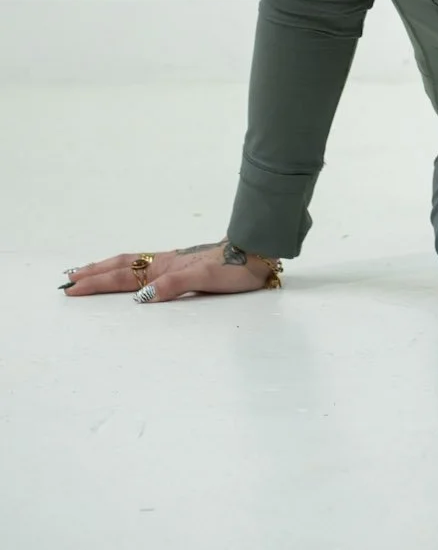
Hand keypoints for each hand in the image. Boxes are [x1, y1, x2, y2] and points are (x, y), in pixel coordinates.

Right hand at [59, 239, 281, 302]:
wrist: (258, 252)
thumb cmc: (234, 269)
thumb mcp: (206, 279)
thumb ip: (175, 285)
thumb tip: (142, 297)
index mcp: (166, 266)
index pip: (124, 276)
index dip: (97, 282)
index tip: (72, 288)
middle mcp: (166, 262)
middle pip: (122, 267)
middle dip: (94, 274)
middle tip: (67, 279)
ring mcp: (173, 262)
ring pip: (132, 264)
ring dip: (107, 269)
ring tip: (88, 271)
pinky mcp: (183, 265)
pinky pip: (146, 267)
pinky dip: (128, 270)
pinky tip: (129, 274)